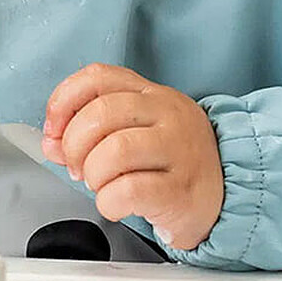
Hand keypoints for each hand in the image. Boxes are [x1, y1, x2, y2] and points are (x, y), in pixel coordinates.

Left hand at [41, 63, 223, 251]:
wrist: (229, 192)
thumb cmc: (174, 161)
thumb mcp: (137, 131)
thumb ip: (92, 131)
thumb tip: (52, 141)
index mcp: (150, 93)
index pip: (98, 76)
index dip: (64, 101)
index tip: (54, 129)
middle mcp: (166, 113)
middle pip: (101, 113)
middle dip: (74, 145)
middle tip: (78, 166)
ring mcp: (178, 149)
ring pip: (113, 151)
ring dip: (93, 174)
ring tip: (101, 185)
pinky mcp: (181, 189)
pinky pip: (128, 190)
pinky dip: (108, 202)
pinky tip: (116, 204)